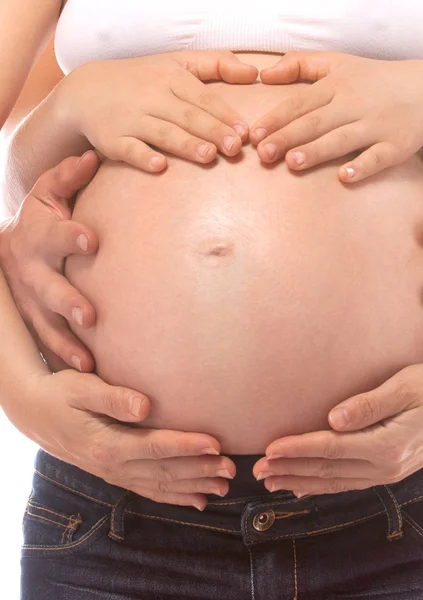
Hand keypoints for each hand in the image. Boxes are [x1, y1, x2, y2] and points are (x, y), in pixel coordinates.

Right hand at [0, 152, 100, 371]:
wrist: (10, 247)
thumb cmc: (42, 218)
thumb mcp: (49, 194)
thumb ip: (68, 177)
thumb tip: (92, 156)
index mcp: (38, 236)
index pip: (55, 234)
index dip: (70, 237)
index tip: (92, 240)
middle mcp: (31, 271)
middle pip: (47, 288)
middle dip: (66, 302)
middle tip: (89, 315)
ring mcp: (30, 300)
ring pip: (44, 325)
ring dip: (64, 343)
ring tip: (86, 364)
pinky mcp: (34, 321)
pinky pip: (47, 343)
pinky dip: (63, 358)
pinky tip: (84, 376)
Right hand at [3, 369, 234, 509]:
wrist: (36, 413)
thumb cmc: (61, 394)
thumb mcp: (81, 388)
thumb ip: (113, 398)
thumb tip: (145, 405)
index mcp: (106, 444)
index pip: (154, 447)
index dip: (186, 446)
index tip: (215, 443)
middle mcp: (112, 465)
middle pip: (163, 471)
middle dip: (199, 470)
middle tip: (230, 468)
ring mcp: (114, 474)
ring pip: (160, 485)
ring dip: (194, 486)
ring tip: (223, 486)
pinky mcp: (117, 474)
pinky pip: (150, 491)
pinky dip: (175, 497)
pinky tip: (198, 500)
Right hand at [61, 51, 257, 171]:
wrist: (86, 91)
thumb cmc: (143, 79)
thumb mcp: (176, 63)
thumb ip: (216, 65)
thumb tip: (254, 72)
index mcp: (171, 79)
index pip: (202, 97)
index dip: (225, 115)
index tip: (246, 132)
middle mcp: (152, 97)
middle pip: (187, 116)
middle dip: (212, 131)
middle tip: (235, 147)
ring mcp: (131, 119)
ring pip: (162, 132)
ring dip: (185, 145)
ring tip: (209, 156)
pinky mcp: (112, 140)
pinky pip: (129, 149)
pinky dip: (143, 157)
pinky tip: (160, 166)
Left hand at [249, 51, 422, 181]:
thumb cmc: (374, 80)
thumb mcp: (339, 63)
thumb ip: (300, 65)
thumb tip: (264, 74)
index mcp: (337, 85)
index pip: (301, 103)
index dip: (276, 119)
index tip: (254, 134)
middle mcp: (354, 104)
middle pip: (316, 122)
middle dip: (288, 137)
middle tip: (263, 153)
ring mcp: (376, 125)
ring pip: (342, 139)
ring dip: (317, 151)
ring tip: (292, 162)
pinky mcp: (396, 146)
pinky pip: (377, 157)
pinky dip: (362, 166)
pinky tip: (345, 177)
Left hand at [253, 364, 422, 495]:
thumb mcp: (405, 387)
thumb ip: (369, 404)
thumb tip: (333, 418)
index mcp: (386, 445)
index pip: (330, 449)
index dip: (297, 449)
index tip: (269, 448)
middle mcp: (384, 466)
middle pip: (327, 471)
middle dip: (289, 469)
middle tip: (257, 469)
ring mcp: (386, 472)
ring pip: (334, 482)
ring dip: (300, 481)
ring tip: (271, 482)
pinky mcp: (387, 470)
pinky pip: (347, 483)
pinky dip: (322, 486)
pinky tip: (304, 486)